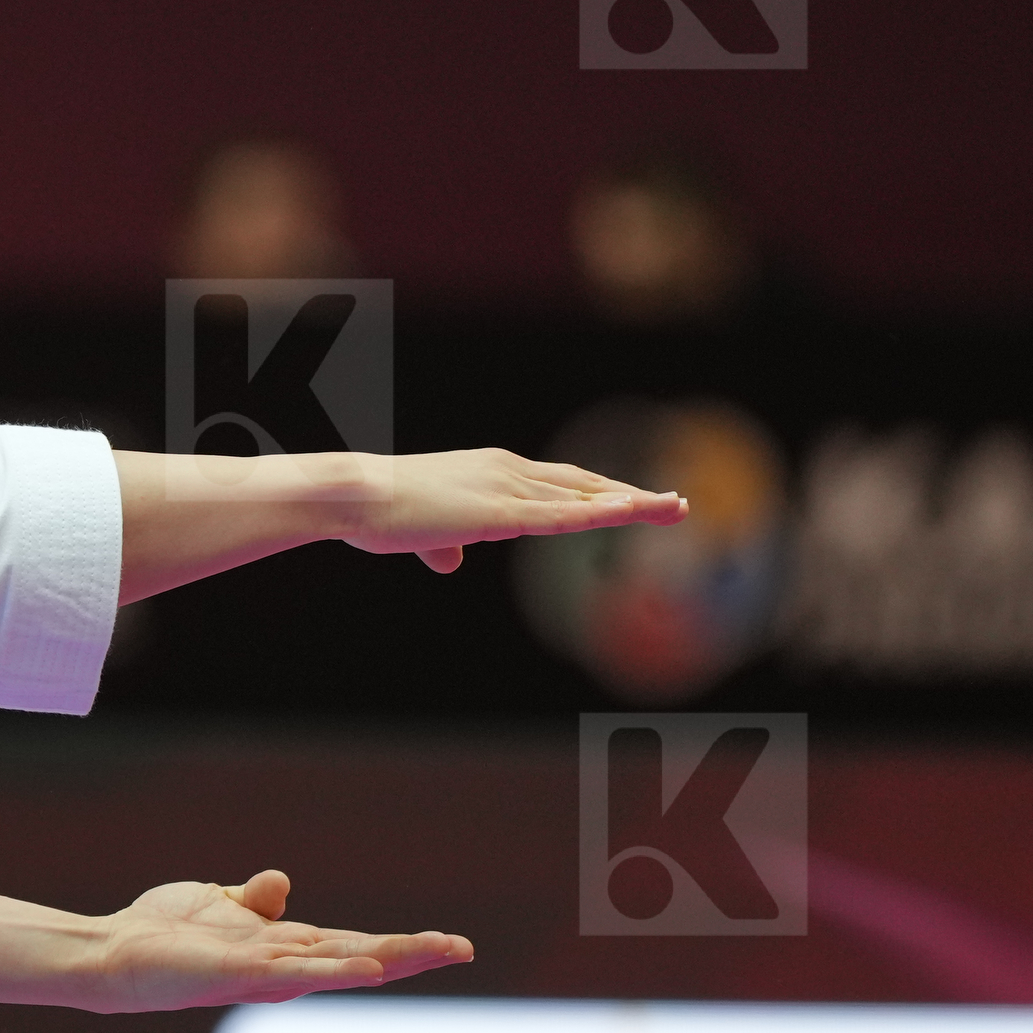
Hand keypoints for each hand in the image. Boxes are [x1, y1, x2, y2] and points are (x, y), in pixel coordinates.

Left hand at [81, 869, 471, 1013]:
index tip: (448, 942)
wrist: (116, 953)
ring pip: (339, 964)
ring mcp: (265, 973)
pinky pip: (294, 973)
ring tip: (436, 952)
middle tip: (464, 947)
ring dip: (389, 959)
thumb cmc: (165, 934)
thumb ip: (255, 898)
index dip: (398, 944)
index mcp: (283, 947)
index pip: (353, 943)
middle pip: (360, 955)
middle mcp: (283, 964)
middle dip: (412, 953)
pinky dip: (333, 971)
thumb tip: (283, 881)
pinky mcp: (240, 975)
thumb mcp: (219, 902)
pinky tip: (368, 967)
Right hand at [333, 448, 685, 574]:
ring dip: (633, 504)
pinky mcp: (497, 513)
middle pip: (585, 485)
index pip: (562, 482)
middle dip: (632, 495)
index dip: (603, 491)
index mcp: (493, 471)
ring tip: (677, 508)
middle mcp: (508, 470)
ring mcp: (506, 489)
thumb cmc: (378, 511)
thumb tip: (449, 562)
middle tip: (679, 504)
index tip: (639, 499)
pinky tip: (633, 511)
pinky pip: (560, 517)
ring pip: (583, 499)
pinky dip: (601, 514)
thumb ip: (442, 544)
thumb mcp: (421, 531)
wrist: (353, 497)